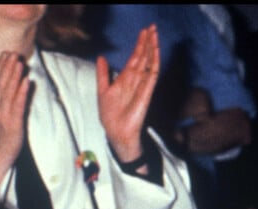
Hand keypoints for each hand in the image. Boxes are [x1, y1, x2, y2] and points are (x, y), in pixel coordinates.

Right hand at [0, 51, 29, 189]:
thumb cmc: (3, 132)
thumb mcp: (3, 113)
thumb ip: (8, 99)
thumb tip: (17, 84)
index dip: (1, 66)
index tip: (6, 53)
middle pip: (2, 83)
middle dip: (8, 67)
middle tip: (14, 53)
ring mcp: (4, 114)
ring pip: (9, 91)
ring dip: (14, 76)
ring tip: (20, 62)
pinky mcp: (13, 123)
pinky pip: (18, 105)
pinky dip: (22, 92)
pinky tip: (26, 81)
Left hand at [96, 24, 159, 162]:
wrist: (116, 132)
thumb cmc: (110, 116)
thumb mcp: (102, 90)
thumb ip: (103, 73)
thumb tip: (101, 57)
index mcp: (126, 79)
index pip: (135, 58)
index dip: (139, 45)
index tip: (144, 31)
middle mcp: (136, 80)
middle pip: (143, 57)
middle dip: (147, 42)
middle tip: (152, 26)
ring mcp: (142, 85)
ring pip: (149, 62)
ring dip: (152, 48)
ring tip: (155, 33)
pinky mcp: (146, 92)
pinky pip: (152, 74)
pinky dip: (154, 62)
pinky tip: (156, 51)